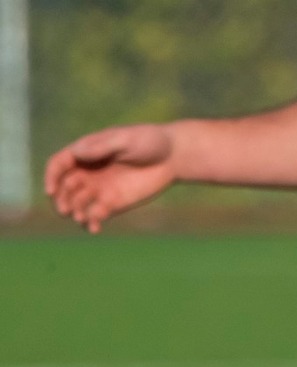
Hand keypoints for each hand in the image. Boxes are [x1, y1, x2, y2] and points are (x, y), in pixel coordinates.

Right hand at [44, 124, 178, 231]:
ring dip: (74, 212)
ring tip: (83, 218)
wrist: (175, 157)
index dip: (51, 177)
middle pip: (62, 188)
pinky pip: (93, 216)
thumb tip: (78, 152)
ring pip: (75, 204)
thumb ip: (104, 146)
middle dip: (60, 199)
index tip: (51, 190)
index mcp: (87, 152)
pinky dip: (90, 223)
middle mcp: (88, 171)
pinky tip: (95, 227)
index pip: (58, 165)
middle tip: (67, 209)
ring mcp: (98, 188)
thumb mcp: (127, 140)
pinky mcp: (111, 203)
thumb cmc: (151, 141)